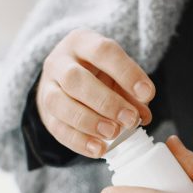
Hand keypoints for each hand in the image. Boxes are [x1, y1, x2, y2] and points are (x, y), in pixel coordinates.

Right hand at [36, 28, 154, 157]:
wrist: (65, 77)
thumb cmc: (98, 72)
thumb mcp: (116, 72)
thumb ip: (132, 91)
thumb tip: (144, 115)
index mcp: (82, 43)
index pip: (103, 52)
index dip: (126, 73)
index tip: (147, 94)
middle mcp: (59, 62)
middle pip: (75, 79)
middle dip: (106, 102)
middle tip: (130, 119)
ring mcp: (47, 87)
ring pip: (59, 104)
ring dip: (89, 122)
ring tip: (113, 134)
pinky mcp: (45, 112)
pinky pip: (56, 128)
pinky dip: (79, 141)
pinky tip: (98, 149)